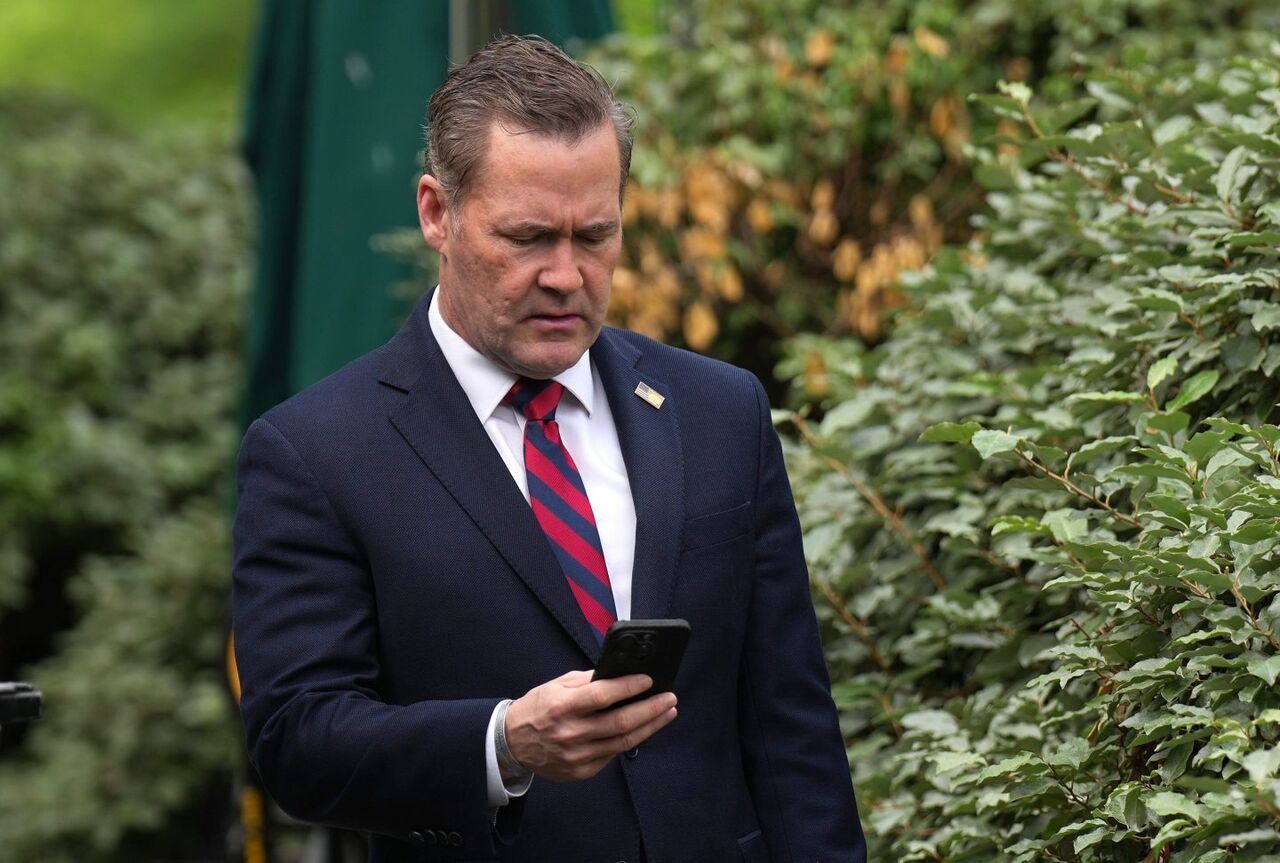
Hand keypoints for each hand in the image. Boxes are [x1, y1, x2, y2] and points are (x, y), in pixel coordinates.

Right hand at [503, 670, 677, 780]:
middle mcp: (571, 733)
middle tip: (670, 698)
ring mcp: (577, 756)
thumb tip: (620, 673)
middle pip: (620, 722)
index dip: (628, 687)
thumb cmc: (538, 708)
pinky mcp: (581, 771)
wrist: (512, 743)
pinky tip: (643, 728)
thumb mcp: (556, 685)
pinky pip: (612, 755)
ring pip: (623, 742)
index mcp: (562, 706)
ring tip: (667, 712)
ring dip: (650, 726)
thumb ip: (587, 681)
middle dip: (650, 709)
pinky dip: (630, 740)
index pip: (602, 695)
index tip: (649, 679)